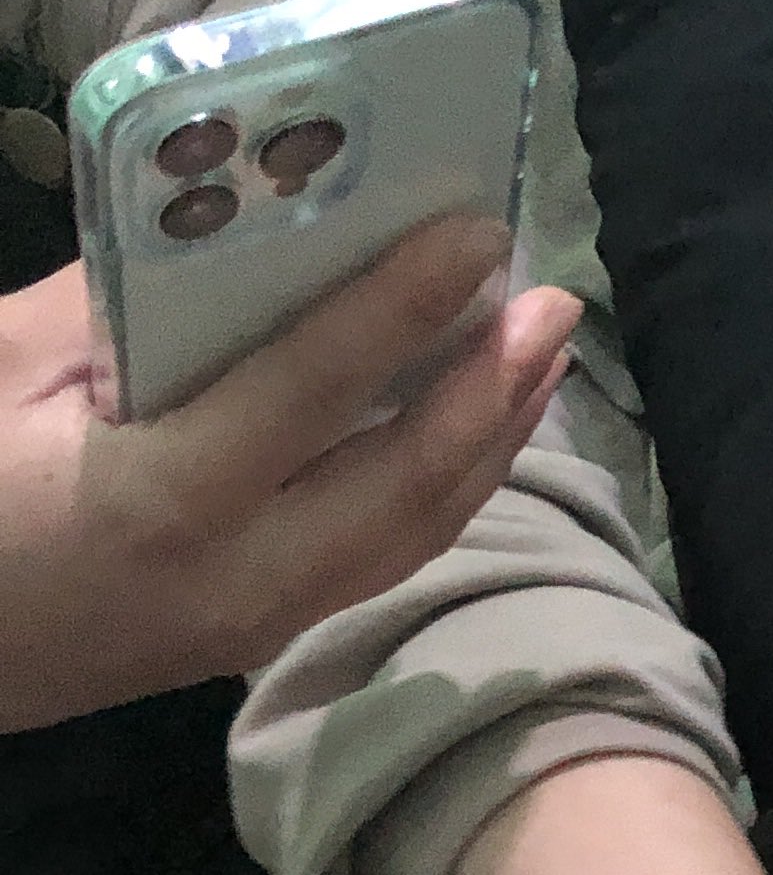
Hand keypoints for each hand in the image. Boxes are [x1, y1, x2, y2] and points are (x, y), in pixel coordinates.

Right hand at [0, 226, 574, 729]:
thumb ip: (116, 310)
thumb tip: (235, 239)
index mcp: (158, 498)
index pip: (315, 391)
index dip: (404, 308)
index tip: (477, 236)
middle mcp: (235, 576)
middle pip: (405, 483)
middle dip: (492, 388)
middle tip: (553, 298)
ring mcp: (258, 623)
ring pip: (413, 531)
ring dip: (490, 438)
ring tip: (542, 351)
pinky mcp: (263, 639)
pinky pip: (382, 557)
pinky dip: (444, 487)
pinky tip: (477, 427)